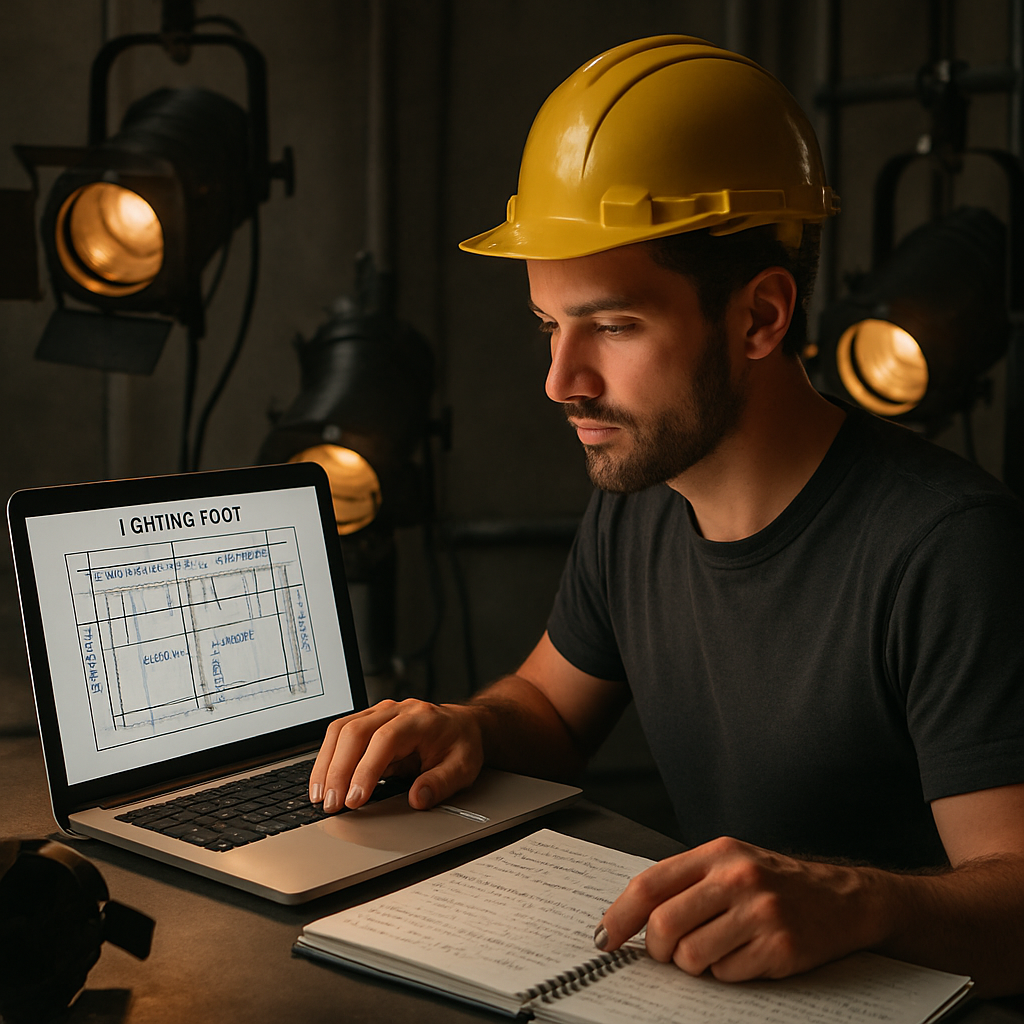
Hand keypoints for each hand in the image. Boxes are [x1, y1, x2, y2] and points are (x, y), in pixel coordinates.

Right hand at [308, 699, 483, 813]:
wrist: (461, 725)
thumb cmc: (461, 744)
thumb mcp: (463, 767)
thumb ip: (442, 783)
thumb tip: (418, 799)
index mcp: (420, 719)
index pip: (385, 740)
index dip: (367, 769)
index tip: (356, 799)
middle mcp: (396, 710)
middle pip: (356, 732)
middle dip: (339, 771)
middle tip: (332, 805)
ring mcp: (379, 712)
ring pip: (341, 730)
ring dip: (326, 764)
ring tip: (320, 797)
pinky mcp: (367, 721)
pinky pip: (339, 734)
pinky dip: (326, 758)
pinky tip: (322, 782)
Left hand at [597, 836, 879, 980]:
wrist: (845, 899)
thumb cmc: (777, 882)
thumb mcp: (730, 862)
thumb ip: (686, 883)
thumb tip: (633, 918)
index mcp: (716, 854)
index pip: (650, 884)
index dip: (620, 915)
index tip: (604, 938)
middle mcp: (736, 878)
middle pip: (665, 925)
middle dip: (658, 950)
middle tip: (669, 954)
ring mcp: (759, 913)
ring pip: (692, 957)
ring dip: (695, 964)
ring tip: (716, 950)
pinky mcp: (780, 948)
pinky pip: (727, 975)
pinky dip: (727, 973)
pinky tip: (746, 955)